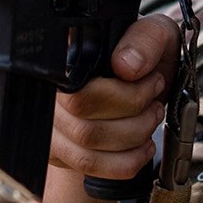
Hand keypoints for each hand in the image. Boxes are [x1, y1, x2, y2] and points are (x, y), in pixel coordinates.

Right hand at [49, 14, 179, 181]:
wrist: (138, 78)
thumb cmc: (141, 55)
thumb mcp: (155, 34)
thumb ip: (145, 40)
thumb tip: (125, 66)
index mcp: (64, 60)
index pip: (80, 93)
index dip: (123, 96)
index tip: (152, 82)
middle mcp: (47, 95)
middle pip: (84, 128)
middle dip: (134, 118)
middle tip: (154, 101)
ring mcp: (48, 126)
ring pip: (86, 154)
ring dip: (132, 140)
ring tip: (150, 119)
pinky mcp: (58, 151)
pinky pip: (89, 168)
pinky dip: (125, 162)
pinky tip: (140, 146)